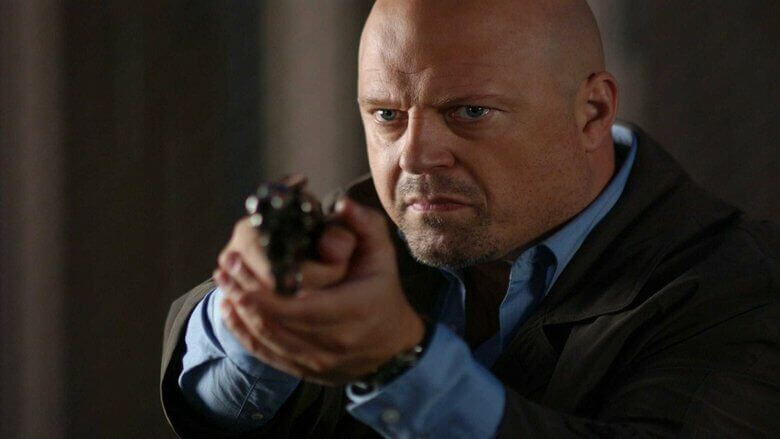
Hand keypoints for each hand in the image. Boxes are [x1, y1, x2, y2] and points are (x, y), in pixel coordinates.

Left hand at [215, 196, 424, 384]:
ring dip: (239, 311)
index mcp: (353, 310)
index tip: (238, 263)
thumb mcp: (381, 254)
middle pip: (275, 322)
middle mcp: (335, 341)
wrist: (393, 344)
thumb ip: (365, 224)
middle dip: (244, 294)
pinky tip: (230, 310)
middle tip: (225, 267)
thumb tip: (341, 204)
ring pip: (267, 340)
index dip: (261, 290)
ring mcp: (319, 362)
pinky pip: (266, 355)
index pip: (296, 306)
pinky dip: (243, 333)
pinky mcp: (306, 372)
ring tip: (223, 282)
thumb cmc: (382, 291)